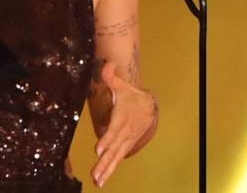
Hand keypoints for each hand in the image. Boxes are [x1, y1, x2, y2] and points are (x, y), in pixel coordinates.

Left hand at [91, 61, 156, 187]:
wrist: (151, 106)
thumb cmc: (132, 96)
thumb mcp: (122, 86)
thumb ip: (110, 77)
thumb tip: (106, 64)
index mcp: (123, 118)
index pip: (114, 130)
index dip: (107, 139)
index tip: (98, 149)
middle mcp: (125, 132)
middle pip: (114, 148)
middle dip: (105, 161)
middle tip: (95, 174)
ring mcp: (127, 141)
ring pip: (116, 157)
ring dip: (107, 170)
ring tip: (97, 181)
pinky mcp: (127, 146)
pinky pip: (118, 159)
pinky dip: (110, 169)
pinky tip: (102, 179)